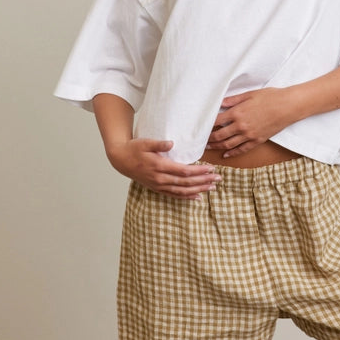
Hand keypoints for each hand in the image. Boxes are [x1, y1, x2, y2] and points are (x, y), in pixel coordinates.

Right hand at [106, 138, 220, 198]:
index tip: (211, 168)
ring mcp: (159, 185)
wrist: (121, 160)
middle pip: (186, 183)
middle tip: (218, 179)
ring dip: (198, 190)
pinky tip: (198, 197)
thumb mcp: (145, 142)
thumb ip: (159, 144)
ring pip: (182, 191)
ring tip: (212, 188)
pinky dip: (187, 197)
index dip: (199, 171)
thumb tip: (171, 143)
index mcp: (159, 166)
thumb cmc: (134, 149)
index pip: (184, 171)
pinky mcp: (157, 188)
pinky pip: (175, 195)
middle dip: (204, 181)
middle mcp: (160, 179)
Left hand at [206, 88, 293, 157]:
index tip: (201, 127)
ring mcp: (249, 135)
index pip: (216, 122)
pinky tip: (226, 155)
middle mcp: (241, 126)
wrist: (288, 106)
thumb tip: (220, 103)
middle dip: (209, 139)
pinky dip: (232, 153)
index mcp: (237, 113)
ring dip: (217, 147)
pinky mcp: (257, 141)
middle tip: (202, 140)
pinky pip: (242, 149)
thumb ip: (233, 100)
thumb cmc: (270, 97)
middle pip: (219, 135)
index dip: (207, 126)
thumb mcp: (249, 94)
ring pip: (228, 144)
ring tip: (209, 148)